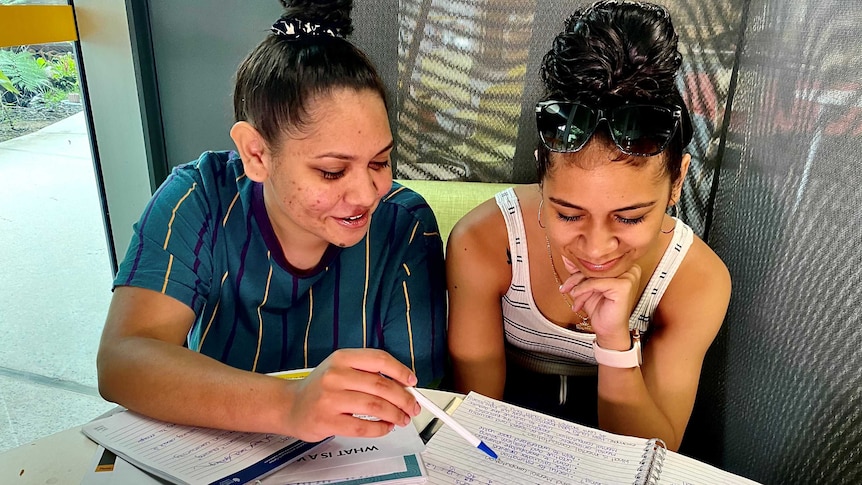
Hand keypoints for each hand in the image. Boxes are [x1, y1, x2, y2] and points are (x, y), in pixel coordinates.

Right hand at [283, 349, 420, 441]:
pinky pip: (363, 427)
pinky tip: (385, 427)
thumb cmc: (320, 387)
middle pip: (381, 386)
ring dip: (395, 415)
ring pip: (375, 406)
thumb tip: (402, 385)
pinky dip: (380, 429)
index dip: (400, 371)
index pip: (379, 360)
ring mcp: (330, 399)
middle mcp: (336, 375)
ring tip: (401, 418)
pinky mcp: (327, 421)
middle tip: (412, 406)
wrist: (290, 405)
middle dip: (403, 398)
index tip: (411, 382)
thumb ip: (367, 372)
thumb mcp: (339, 368)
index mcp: (342, 358)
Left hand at [560, 258, 641, 349]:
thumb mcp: (587, 285)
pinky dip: (583, 289)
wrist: (608, 329)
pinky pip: (596, 282)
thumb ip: (579, 270)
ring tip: (575, 297)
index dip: (579, 265)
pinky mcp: (624, 286)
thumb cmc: (601, 307)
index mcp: (624, 265)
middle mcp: (629, 268)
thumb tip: (567, 256)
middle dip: (576, 277)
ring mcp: (629, 276)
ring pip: (594, 274)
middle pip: (596, 266)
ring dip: (579, 286)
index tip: (566, 267)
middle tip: (566, 287)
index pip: (598, 260)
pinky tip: (577, 296)